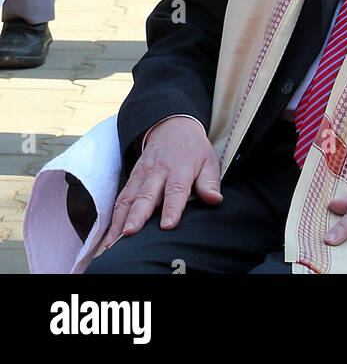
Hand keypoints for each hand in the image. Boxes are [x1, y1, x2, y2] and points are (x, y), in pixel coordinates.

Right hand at [102, 116, 221, 246]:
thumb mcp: (208, 161)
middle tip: (131, 232)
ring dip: (121, 219)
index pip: (175, 190)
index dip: (172, 208)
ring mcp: (142, 175)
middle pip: (147, 195)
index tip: (167, 225)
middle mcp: (158, 172)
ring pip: (129, 198)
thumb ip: (209, 183)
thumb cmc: (194, 151)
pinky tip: (110, 237)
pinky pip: (121, 199)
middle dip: (138, 215)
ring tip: (114, 241)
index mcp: (180, 169)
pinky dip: (113, 218)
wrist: (173, 127)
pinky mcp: (132, 179)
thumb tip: (215, 200)